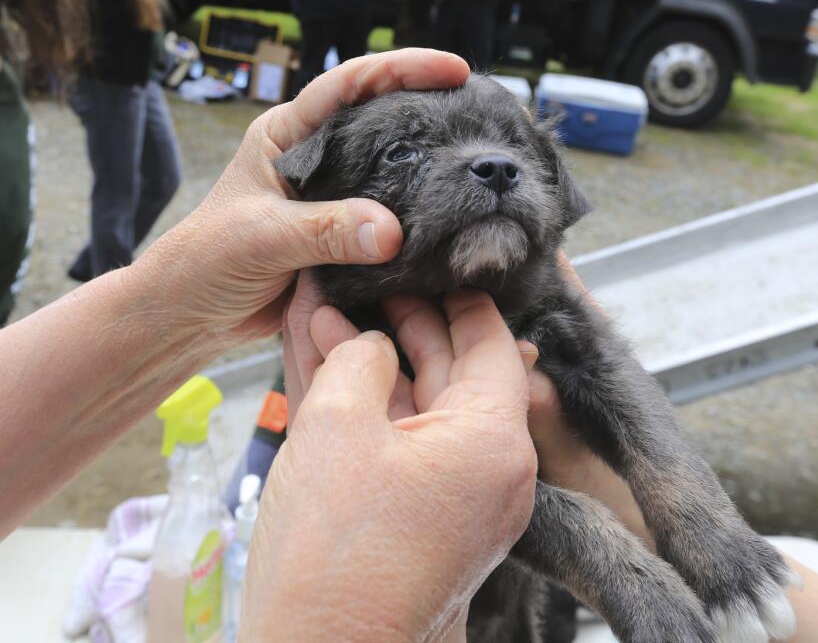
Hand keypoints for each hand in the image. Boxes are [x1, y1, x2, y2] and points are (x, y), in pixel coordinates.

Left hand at [133, 49, 468, 347]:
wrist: (190, 317)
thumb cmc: (205, 263)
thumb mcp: (261, 238)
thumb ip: (324, 231)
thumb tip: (390, 232)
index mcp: (286, 135)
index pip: (348, 84)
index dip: (402, 69)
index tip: (453, 70)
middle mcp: (313, 158)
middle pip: (381, 120)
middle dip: (430, 109)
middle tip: (483, 112)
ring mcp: (329, 198)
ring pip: (390, 173)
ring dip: (429, 169)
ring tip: (479, 164)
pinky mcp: (340, 239)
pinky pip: (388, 223)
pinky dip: (418, 222)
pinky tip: (452, 222)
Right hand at [242, 291, 537, 640]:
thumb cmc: (333, 556)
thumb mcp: (336, 426)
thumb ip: (357, 360)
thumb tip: (365, 343)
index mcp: (493, 441)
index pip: (491, 343)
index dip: (454, 296)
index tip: (426, 262)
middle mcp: (492, 471)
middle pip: (454, 374)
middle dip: (402, 326)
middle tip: (363, 287)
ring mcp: (460, 502)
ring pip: (420, 410)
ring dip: (375, 367)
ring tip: (325, 319)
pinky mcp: (425, 524)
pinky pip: (404, 448)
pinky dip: (371, 412)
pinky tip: (328, 372)